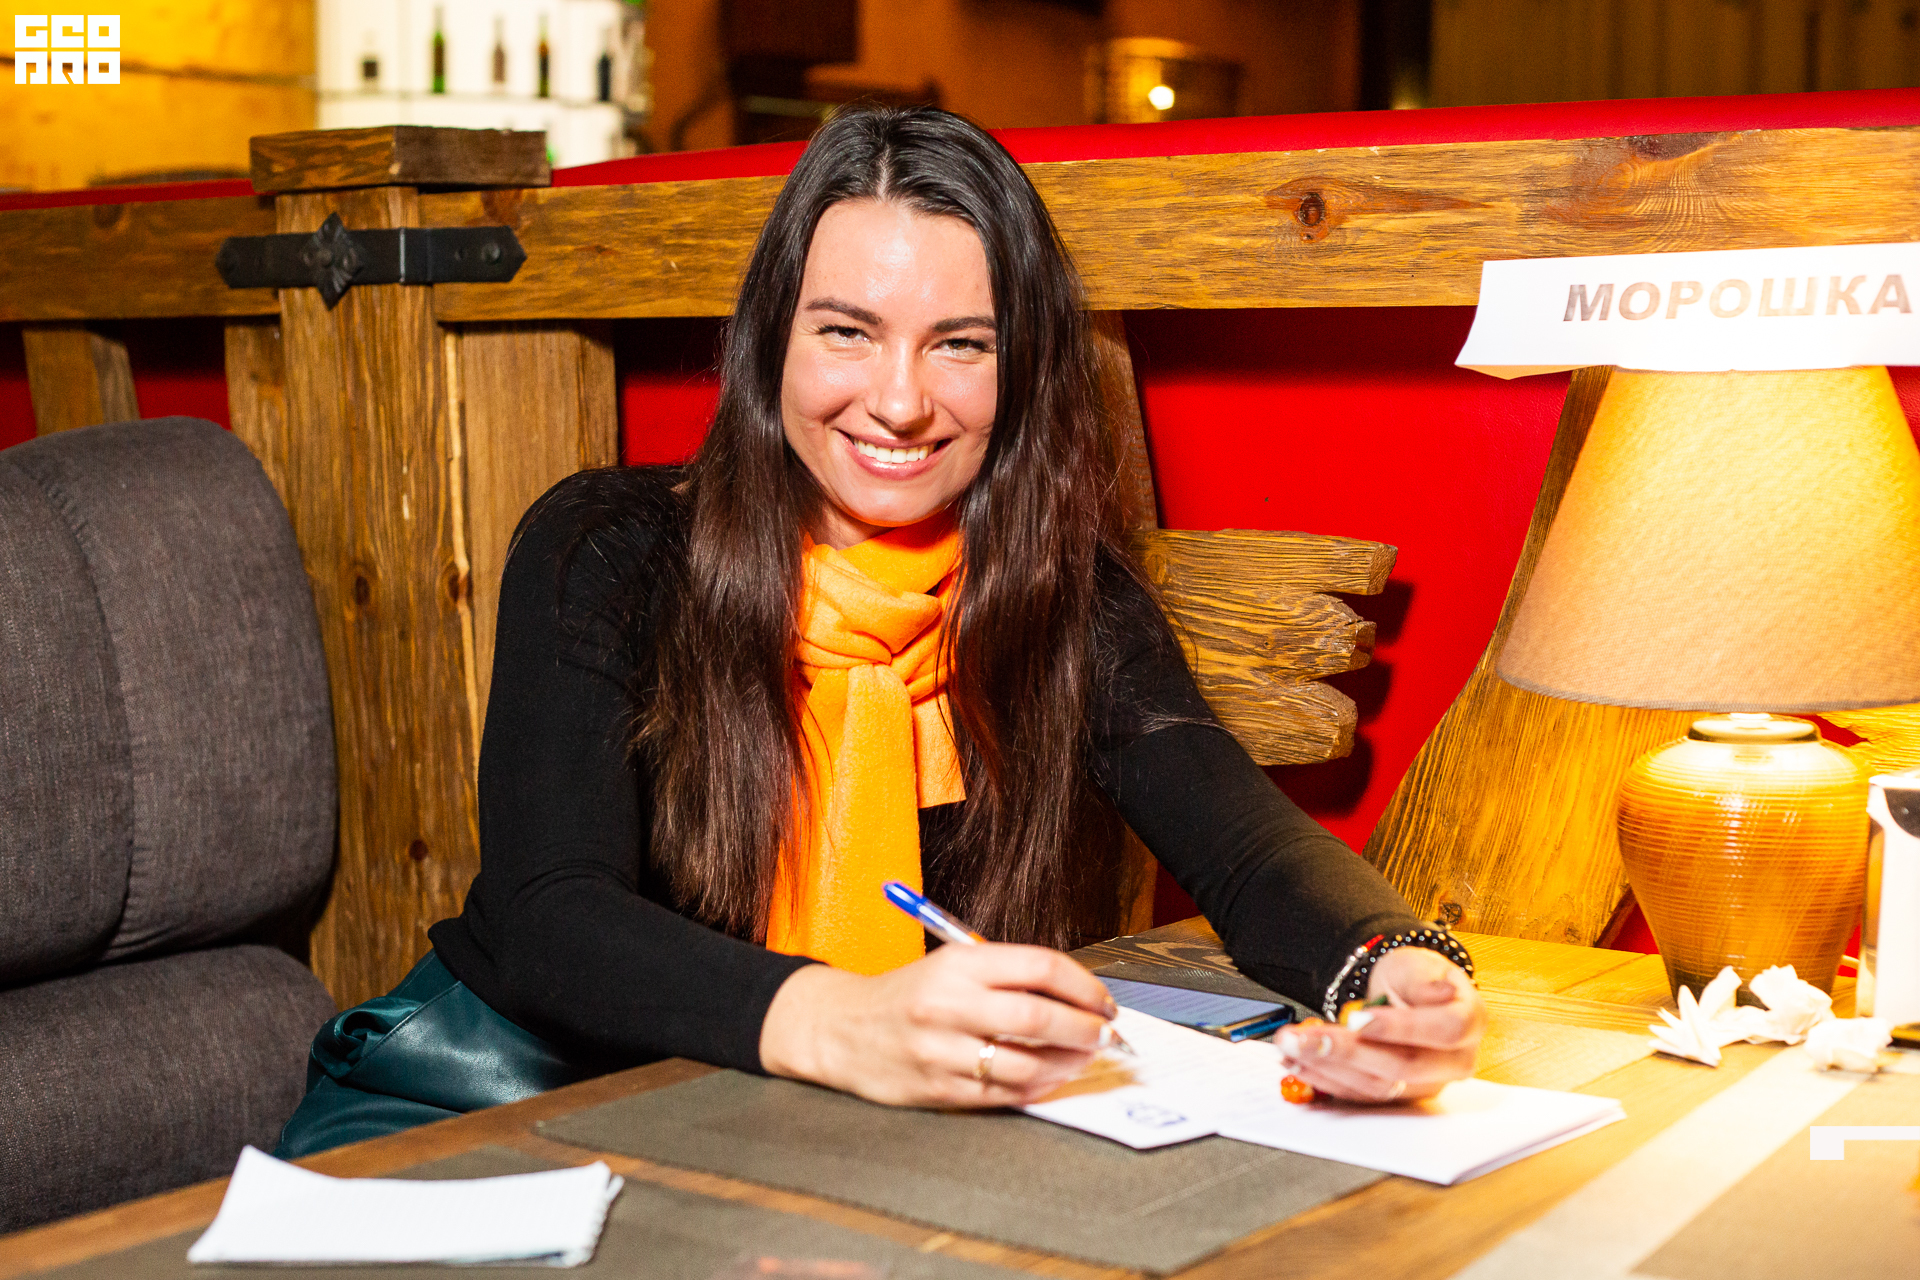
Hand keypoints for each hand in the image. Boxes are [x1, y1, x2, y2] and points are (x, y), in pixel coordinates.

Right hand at [758, 943, 1116, 1107]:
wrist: (840, 1029)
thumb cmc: (908, 996)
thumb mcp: (950, 966)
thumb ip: (1008, 977)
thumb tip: (1078, 998)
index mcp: (959, 964)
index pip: (1040, 967)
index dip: (1084, 986)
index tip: (1104, 1001)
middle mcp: (949, 1004)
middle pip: (1040, 1017)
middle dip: (1086, 1029)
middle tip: (1106, 1035)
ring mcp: (942, 1050)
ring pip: (1027, 1063)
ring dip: (1068, 1065)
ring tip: (1083, 1060)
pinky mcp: (937, 1088)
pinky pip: (1002, 1094)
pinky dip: (1036, 1089)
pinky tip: (1050, 1079)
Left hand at [1277, 945, 1484, 1103]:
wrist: (1404, 993)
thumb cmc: (1416, 978)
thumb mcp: (1421, 963)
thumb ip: (1425, 978)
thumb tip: (1439, 992)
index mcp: (1469, 1022)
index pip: (1445, 1031)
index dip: (1401, 1028)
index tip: (1357, 1020)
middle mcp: (1453, 1061)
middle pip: (1403, 1067)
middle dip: (1347, 1052)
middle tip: (1304, 1037)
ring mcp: (1424, 1083)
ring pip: (1377, 1086)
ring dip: (1328, 1068)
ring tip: (1291, 1047)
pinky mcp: (1397, 1096)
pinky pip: (1360, 1095)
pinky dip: (1324, 1078)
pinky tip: (1297, 1062)